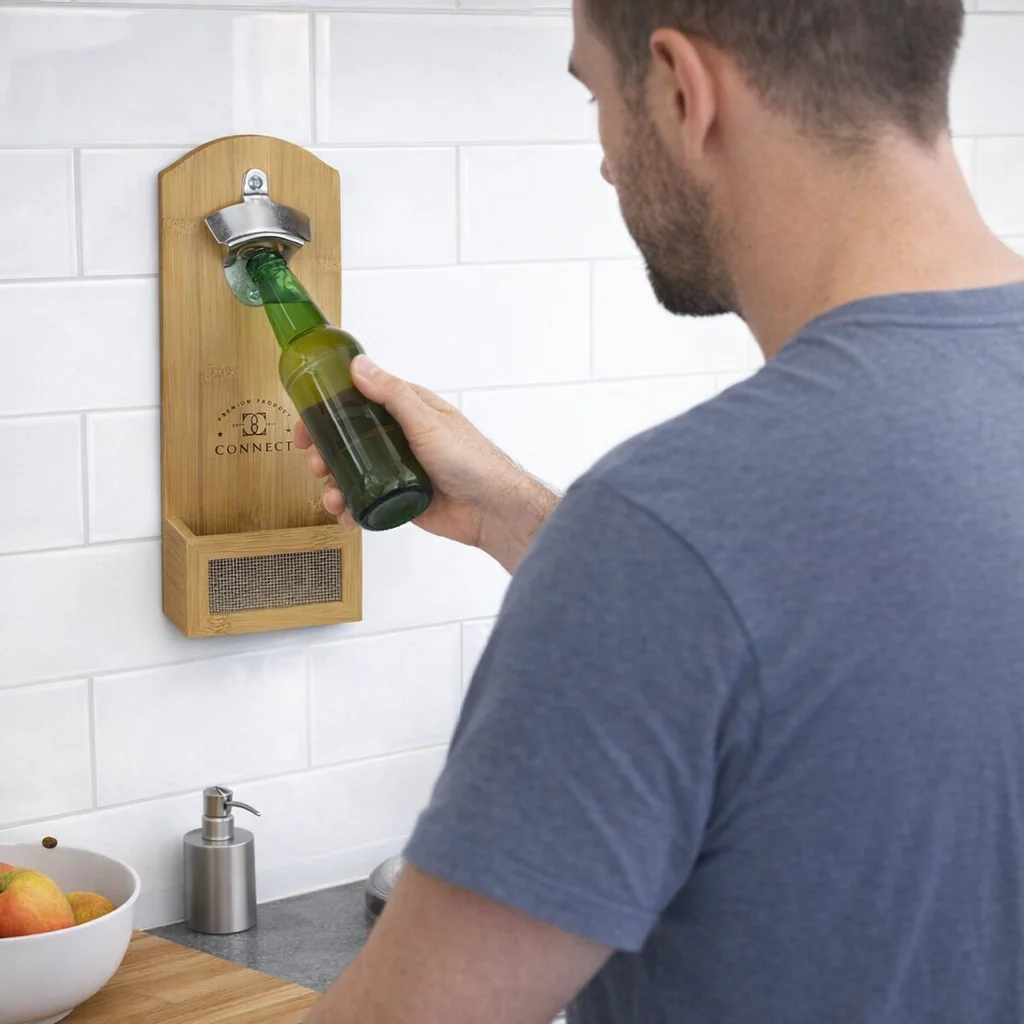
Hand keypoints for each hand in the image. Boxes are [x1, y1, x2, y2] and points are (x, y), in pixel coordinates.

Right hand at [293, 355, 559, 573]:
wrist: (491, 509)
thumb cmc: (470, 459)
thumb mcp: (426, 421)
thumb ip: (393, 394)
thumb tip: (360, 366)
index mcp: (405, 411)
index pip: (356, 403)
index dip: (326, 412)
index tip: (306, 425)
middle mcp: (398, 438)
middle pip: (347, 441)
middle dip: (325, 454)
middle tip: (316, 465)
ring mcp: (396, 470)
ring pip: (352, 474)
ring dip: (333, 485)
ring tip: (332, 498)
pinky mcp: (398, 498)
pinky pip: (365, 502)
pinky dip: (350, 509)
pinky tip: (345, 516)